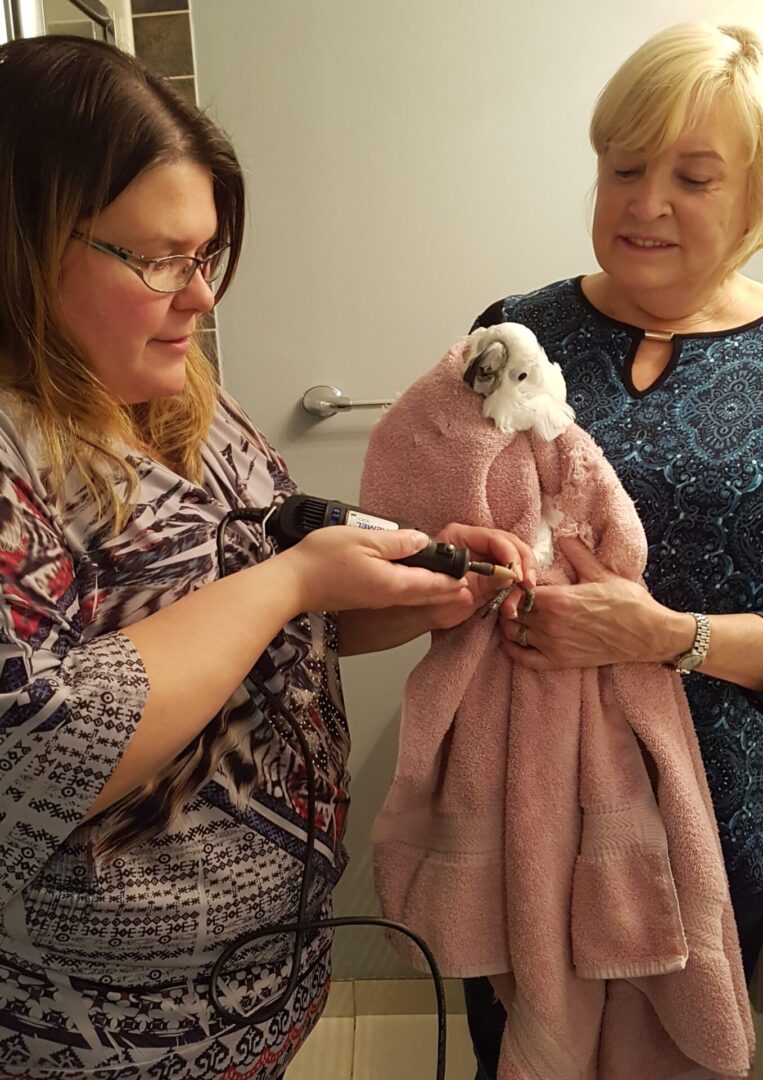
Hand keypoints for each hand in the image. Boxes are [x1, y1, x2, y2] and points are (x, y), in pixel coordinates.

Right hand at [280, 525, 471, 613]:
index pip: (438, 583)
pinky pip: (401, 594)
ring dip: (436, 587)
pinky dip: (416, 588)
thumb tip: (421, 540)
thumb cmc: (322, 561)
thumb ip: (397, 541)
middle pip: (431, 593)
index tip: (476, 570)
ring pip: (417, 595)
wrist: (293, 584)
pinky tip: (416, 577)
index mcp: (395, 583)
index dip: (459, 577)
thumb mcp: (364, 538)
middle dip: (453, 587)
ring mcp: (379, 599)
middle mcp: (391, 596)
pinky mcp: (369, 598)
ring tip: (452, 578)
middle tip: (472, 578)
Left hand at [424, 522, 537, 630]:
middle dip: (524, 565)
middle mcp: (477, 542)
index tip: (517, 576)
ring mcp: (487, 557)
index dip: (511, 556)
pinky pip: (514, 577)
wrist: (425, 615)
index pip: (495, 538)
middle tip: (526, 585)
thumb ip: (482, 581)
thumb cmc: (430, 600)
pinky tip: (512, 607)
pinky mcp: (494, 574)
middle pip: (513, 545)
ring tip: (512, 605)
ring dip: (522, 583)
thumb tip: (509, 577)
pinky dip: (518, 592)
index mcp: (462, 536)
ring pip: (518, 560)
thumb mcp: (455, 591)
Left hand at [499, 536, 688, 668]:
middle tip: (515, 595)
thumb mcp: (601, 572)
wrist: (648, 635)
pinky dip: (513, 649)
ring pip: (512, 634)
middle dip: (509, 602)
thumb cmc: (628, 603)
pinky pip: (523, 659)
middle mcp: (550, 624)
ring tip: (516, 613)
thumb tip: (564, 533)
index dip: (514, 585)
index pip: (517, 591)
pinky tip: (515, 638)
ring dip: (510, 623)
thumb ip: (577, 553)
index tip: (518, 580)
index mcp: (558, 600)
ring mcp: (553, 646)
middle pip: (511, 612)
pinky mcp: (559, 662)